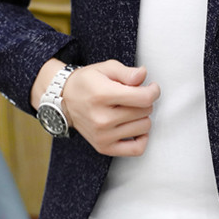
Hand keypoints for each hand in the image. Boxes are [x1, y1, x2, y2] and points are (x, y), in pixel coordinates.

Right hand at [32, 59, 159, 155]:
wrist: (65, 99)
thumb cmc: (88, 82)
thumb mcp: (106, 68)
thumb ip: (126, 72)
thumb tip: (143, 75)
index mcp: (102, 95)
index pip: (143, 98)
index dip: (153, 91)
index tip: (151, 87)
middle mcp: (102, 118)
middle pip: (145, 112)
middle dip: (144, 102)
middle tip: (133, 97)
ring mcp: (102, 135)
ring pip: (144, 127)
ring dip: (142, 117)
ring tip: (130, 110)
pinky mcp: (103, 147)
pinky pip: (136, 149)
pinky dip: (141, 138)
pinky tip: (135, 127)